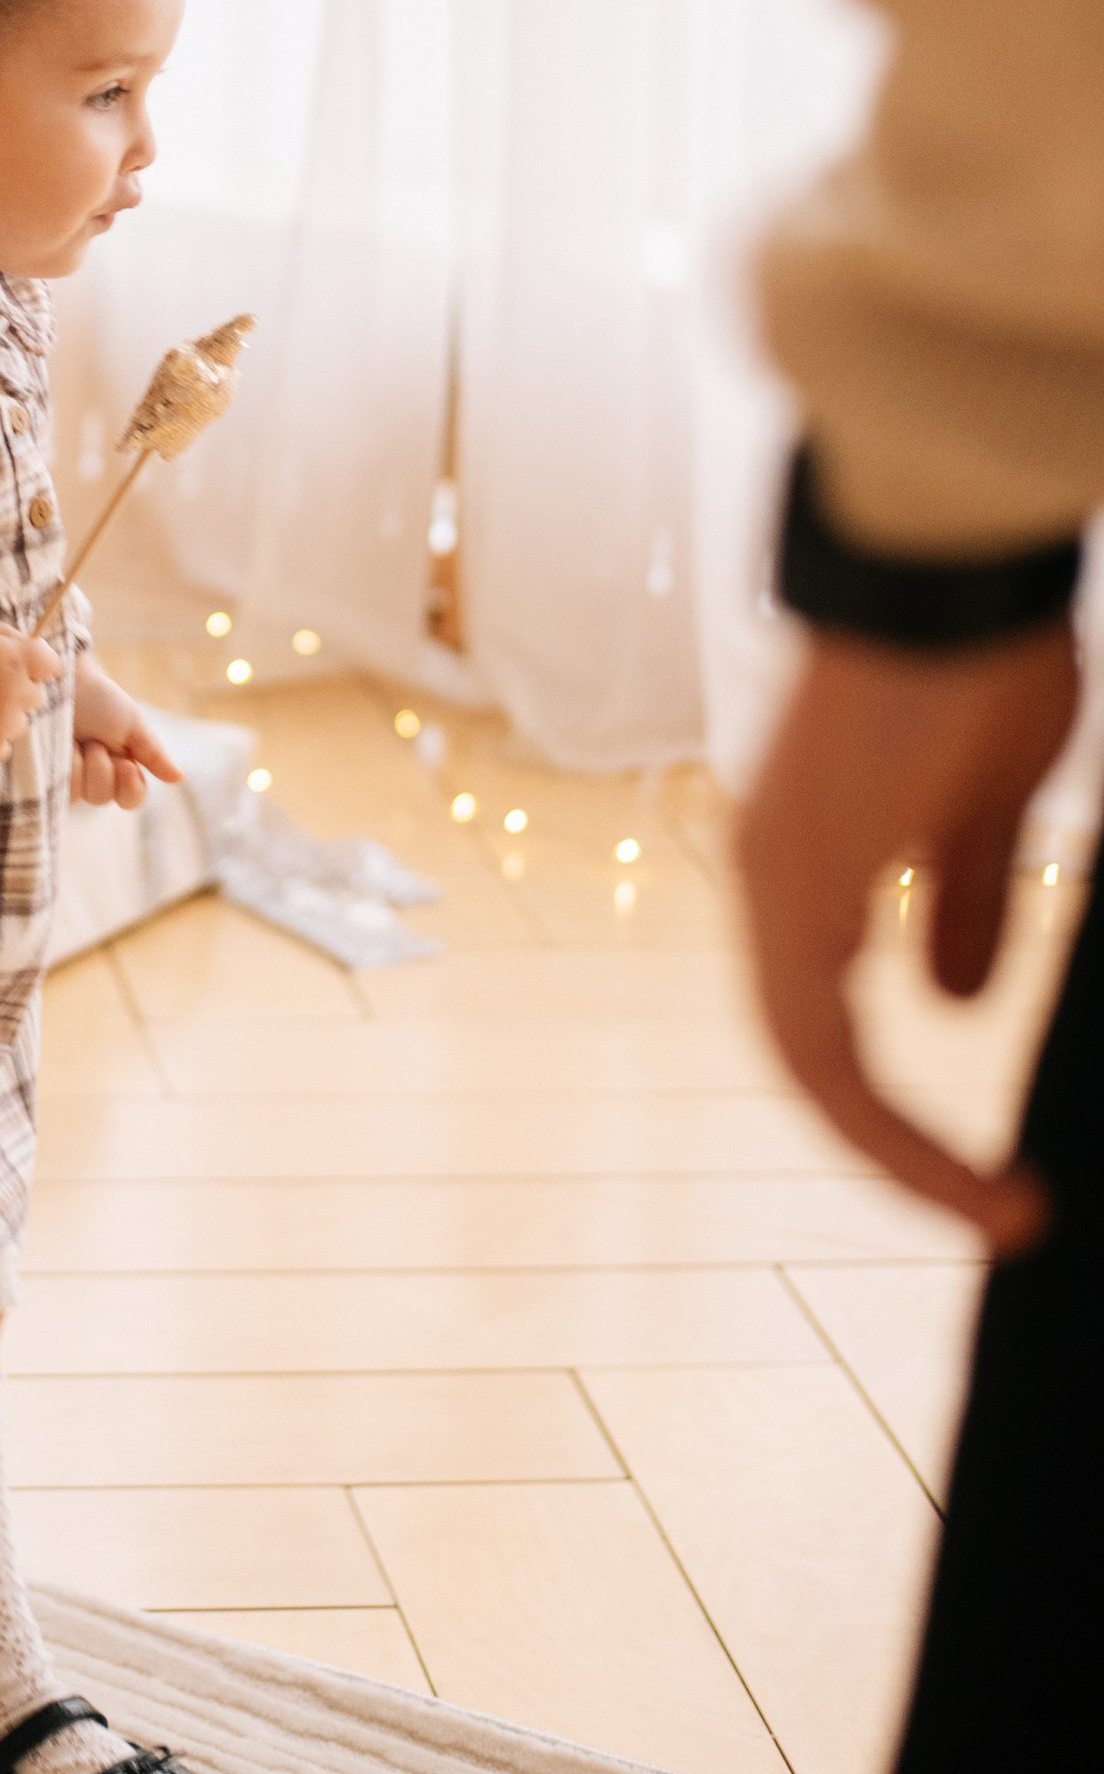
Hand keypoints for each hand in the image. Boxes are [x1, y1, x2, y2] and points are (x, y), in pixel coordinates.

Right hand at [0, 618, 60, 769]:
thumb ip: (8, 633)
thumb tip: (33, 646)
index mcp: (17, 662)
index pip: (53, 665)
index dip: (39, 664)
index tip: (24, 666)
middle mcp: (17, 696)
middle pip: (36, 695)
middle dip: (18, 689)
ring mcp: (4, 728)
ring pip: (20, 722)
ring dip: (5, 716)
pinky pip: (4, 746)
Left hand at [70, 658, 180, 809]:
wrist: (62, 680)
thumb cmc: (99, 699)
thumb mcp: (132, 724)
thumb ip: (152, 753)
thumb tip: (179, 778)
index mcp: (120, 766)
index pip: (131, 798)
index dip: (130, 788)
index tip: (126, 765)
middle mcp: (94, 776)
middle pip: (103, 798)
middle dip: (101, 768)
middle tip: (95, 742)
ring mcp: (68, 776)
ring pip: (80, 795)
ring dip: (81, 765)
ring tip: (77, 740)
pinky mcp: (45, 774)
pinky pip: (57, 788)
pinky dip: (63, 765)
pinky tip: (61, 746)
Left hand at [734, 620, 1075, 1250]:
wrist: (949, 562)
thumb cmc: (973, 654)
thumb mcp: (987, 805)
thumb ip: (962, 899)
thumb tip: (954, 997)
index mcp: (812, 853)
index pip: (830, 1013)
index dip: (898, 1102)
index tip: (994, 1169)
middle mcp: (772, 871)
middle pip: (811, 1051)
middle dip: (899, 1145)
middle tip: (999, 1209)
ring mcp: (774, 875)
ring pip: (809, 1059)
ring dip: (901, 1149)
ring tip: (1000, 1212)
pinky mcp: (795, 877)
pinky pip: (820, 1044)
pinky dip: (888, 1122)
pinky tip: (971, 1173)